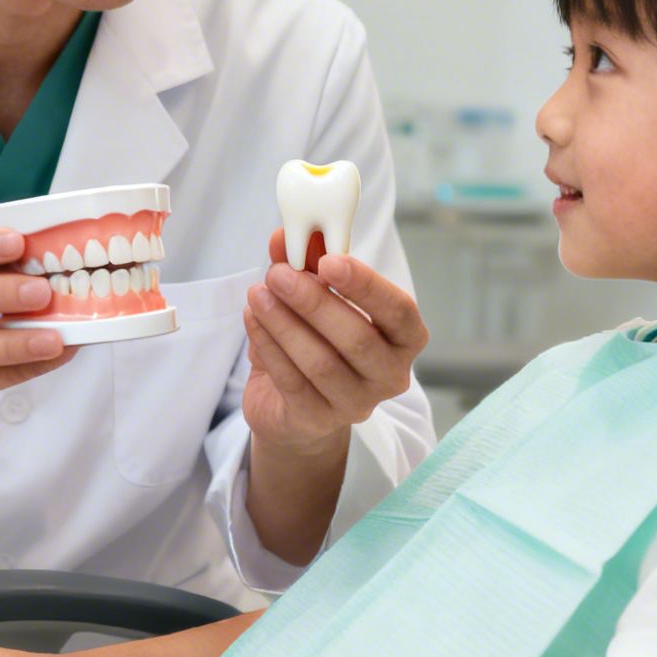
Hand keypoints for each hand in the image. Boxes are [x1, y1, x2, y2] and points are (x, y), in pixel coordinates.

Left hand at [241, 229, 428, 453]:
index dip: (367, 286)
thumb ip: (304, 264)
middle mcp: (390, 375)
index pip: (400, 311)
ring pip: (321, 362)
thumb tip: (282, 236)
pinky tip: (253, 318)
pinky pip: (292, 382)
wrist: (296, 407)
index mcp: (404, 338)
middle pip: (357, 339)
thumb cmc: (320, 341)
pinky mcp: (317, 420)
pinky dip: (269, 346)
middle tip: (278, 273)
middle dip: (314, 302)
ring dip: (284, 323)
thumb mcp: (316, 298)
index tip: (329, 260)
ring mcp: (356, 404)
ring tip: (257, 293)